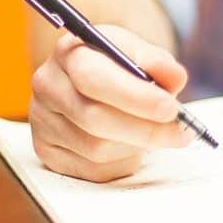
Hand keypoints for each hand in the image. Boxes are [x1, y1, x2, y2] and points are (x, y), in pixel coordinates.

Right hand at [29, 25, 191, 181]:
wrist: (90, 84)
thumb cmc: (117, 68)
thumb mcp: (137, 53)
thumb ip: (157, 61)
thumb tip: (174, 77)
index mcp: (68, 53)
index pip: (94, 78)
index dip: (134, 97)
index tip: (169, 108)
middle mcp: (48, 86)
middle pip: (94, 118)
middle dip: (144, 129)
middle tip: (180, 132)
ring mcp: (42, 122)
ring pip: (96, 149)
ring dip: (135, 146)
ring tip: (153, 134)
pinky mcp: (47, 152)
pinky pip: (93, 170)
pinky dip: (122, 162)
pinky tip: (129, 146)